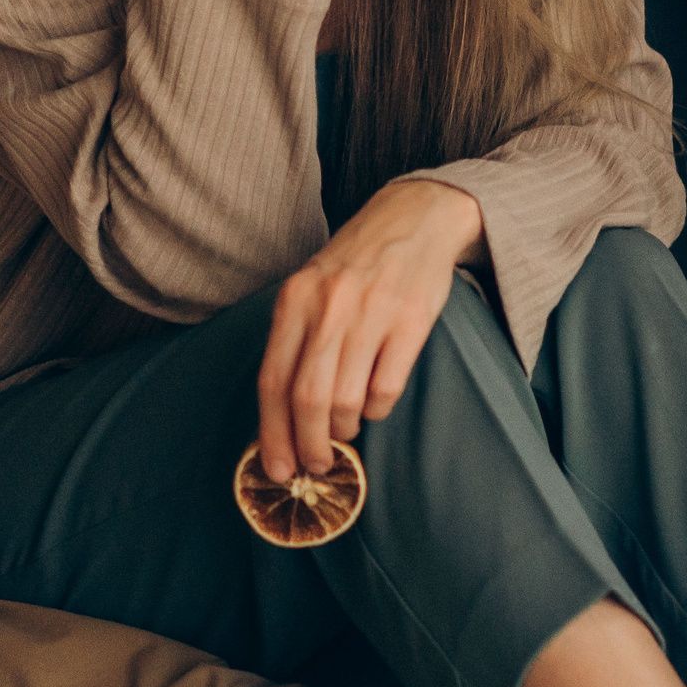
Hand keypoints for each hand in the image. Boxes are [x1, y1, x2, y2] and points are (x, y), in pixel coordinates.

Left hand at [256, 180, 482, 481]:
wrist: (414, 217)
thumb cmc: (356, 264)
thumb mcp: (312, 289)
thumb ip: (295, 342)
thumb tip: (281, 418)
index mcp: (294, 300)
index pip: (272, 381)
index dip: (272, 433)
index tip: (278, 469)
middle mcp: (327, 306)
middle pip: (307, 399)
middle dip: (309, 445)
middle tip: (317, 465)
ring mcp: (370, 312)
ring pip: (346, 400)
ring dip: (344, 430)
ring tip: (346, 430)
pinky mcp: (410, 321)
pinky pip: (386, 388)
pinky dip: (377, 410)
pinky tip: (374, 404)